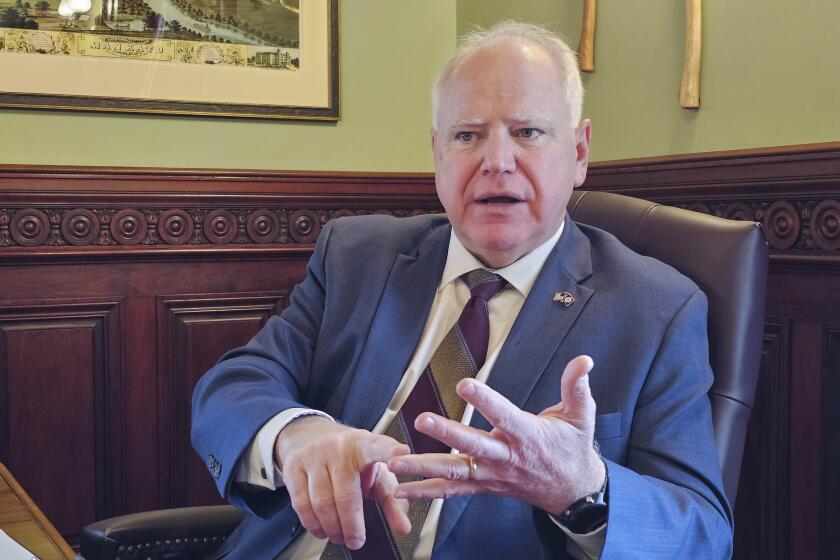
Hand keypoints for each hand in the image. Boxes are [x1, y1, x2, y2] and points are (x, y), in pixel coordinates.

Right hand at [275, 416, 411, 548]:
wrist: (309, 435)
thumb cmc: (349, 458)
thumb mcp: (374, 472)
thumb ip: (392, 500)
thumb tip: (403, 527)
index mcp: (365, 444)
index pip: (380, 446)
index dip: (391, 451)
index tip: (404, 454)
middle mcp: (339, 447)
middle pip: (346, 494)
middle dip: (352, 525)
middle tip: (356, 540)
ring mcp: (314, 455)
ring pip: (322, 502)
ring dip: (332, 527)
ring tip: (339, 535)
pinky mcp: (293, 467)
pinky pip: (301, 503)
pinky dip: (312, 524)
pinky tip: (321, 529)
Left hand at [387, 355, 604, 514]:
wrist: (574, 491)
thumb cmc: (573, 448)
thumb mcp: (581, 416)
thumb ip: (577, 387)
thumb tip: (584, 360)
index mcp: (527, 435)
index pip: (503, 414)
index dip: (484, 399)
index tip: (464, 383)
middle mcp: (506, 457)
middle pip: (473, 446)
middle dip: (446, 433)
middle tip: (421, 419)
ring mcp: (492, 475)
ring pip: (454, 472)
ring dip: (423, 468)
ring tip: (394, 463)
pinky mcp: (484, 486)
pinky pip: (452, 491)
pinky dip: (425, 492)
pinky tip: (399, 490)